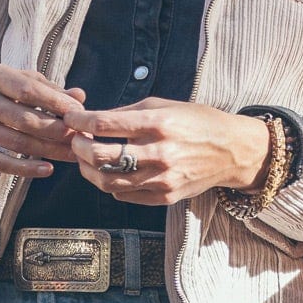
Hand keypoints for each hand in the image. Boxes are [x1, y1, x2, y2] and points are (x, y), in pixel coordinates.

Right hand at [0, 64, 88, 178]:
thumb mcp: (16, 81)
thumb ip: (48, 89)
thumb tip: (79, 97)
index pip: (28, 90)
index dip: (56, 103)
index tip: (79, 114)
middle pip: (24, 119)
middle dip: (56, 131)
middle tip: (79, 138)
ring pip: (16, 142)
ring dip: (48, 151)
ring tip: (72, 155)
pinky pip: (0, 163)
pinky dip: (25, 168)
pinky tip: (47, 169)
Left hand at [63, 97, 270, 205]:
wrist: (232, 151)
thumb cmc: (198, 122)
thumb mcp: (165, 105)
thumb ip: (128, 112)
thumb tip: (93, 119)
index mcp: (158, 123)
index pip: (105, 124)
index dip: (80, 121)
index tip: (71, 119)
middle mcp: (159, 153)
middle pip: (100, 156)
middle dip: (79, 147)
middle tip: (76, 140)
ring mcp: (162, 179)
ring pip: (107, 181)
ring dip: (88, 169)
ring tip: (87, 159)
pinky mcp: (164, 197)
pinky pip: (124, 195)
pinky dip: (110, 183)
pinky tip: (111, 171)